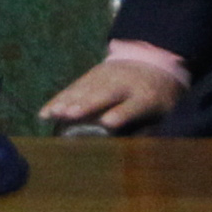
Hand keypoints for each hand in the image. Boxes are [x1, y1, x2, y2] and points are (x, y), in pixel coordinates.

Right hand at [39, 54, 183, 132]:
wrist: (152, 60)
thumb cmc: (158, 95)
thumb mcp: (165, 111)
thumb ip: (150, 128)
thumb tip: (135, 151)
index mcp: (146, 96)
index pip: (135, 105)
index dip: (122, 113)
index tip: (108, 123)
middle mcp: (124, 84)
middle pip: (104, 93)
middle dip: (87, 103)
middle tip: (71, 114)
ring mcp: (106, 76)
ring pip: (85, 88)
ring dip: (68, 100)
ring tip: (54, 113)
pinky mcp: (91, 74)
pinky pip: (73, 87)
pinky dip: (58, 99)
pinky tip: (46, 111)